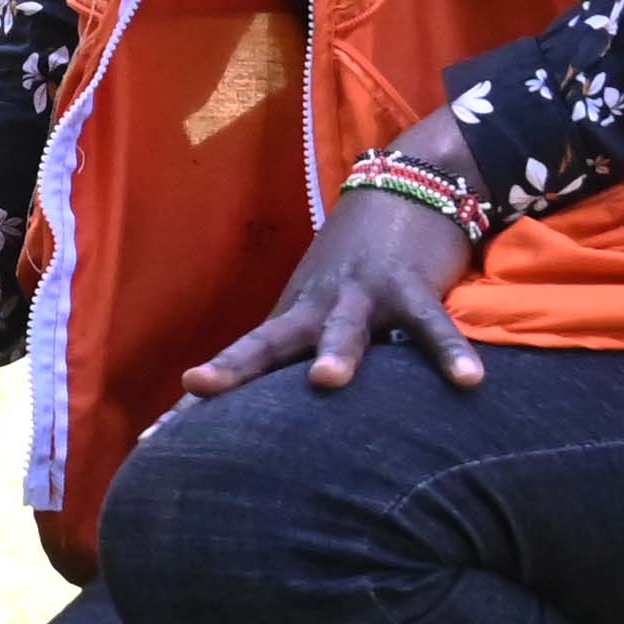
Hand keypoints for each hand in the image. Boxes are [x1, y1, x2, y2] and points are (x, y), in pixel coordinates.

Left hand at [178, 133, 485, 398]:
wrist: (405, 187)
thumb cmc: (357, 264)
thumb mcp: (319, 307)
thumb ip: (298, 354)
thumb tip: (265, 419)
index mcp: (292, 318)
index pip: (242, 360)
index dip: (204, 393)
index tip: (153, 436)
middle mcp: (317, 307)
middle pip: (270, 341)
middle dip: (236, 367)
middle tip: (199, 388)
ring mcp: (362, 294)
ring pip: (345, 327)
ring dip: (338, 352)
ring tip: (328, 381)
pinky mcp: (412, 286)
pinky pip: (431, 324)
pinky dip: (449, 352)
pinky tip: (469, 382)